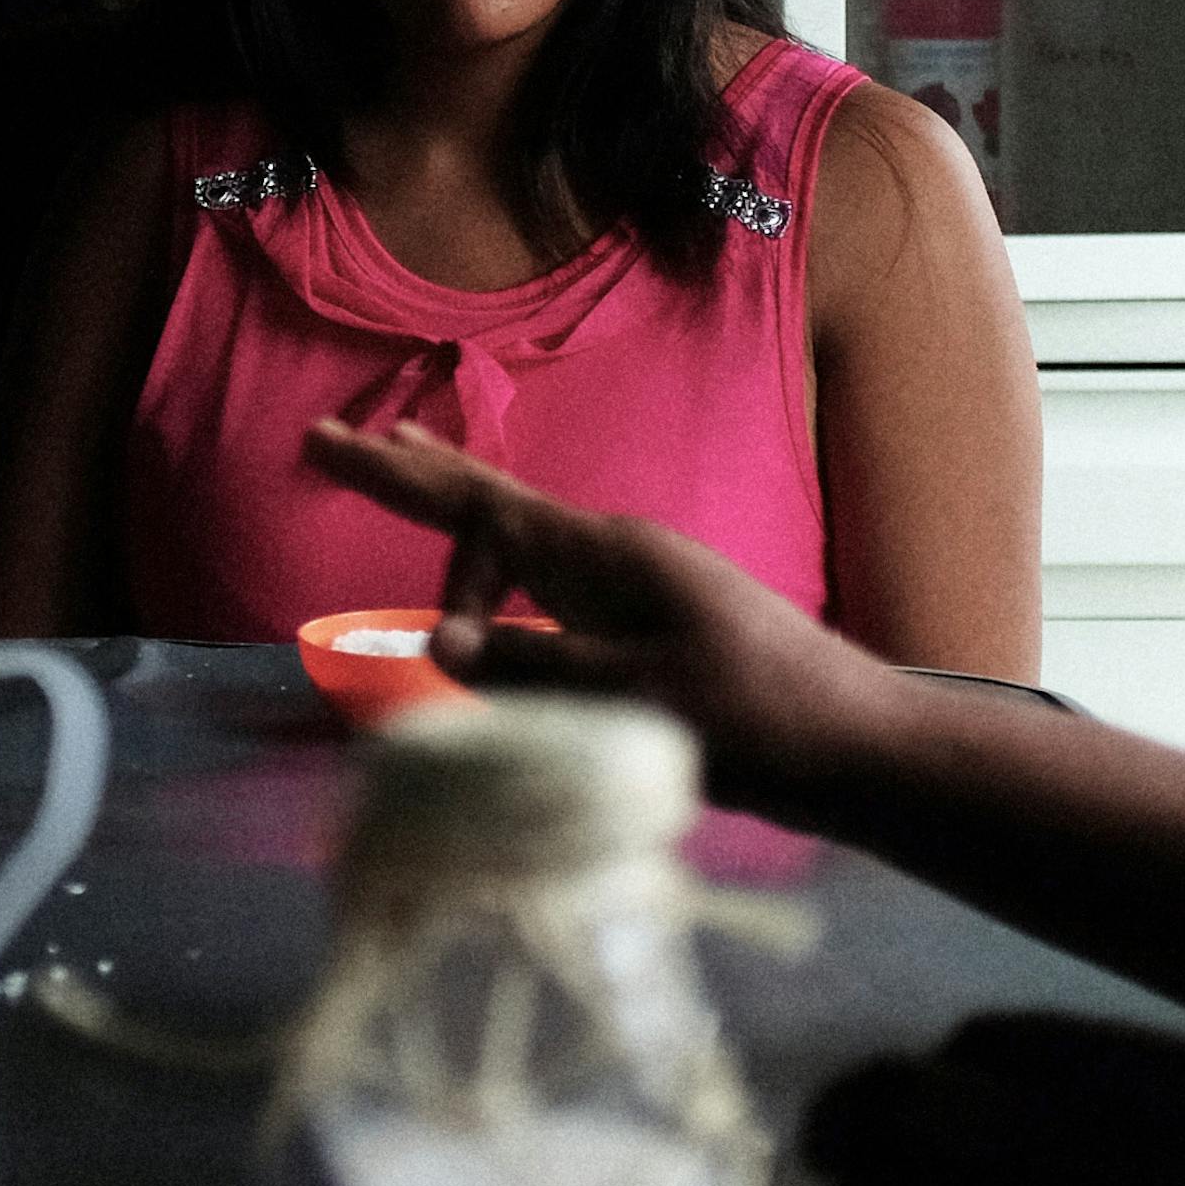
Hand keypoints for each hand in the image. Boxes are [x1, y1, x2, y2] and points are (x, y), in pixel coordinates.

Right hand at [296, 416, 912, 807]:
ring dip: (454, 523)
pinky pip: (547, 589)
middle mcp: (612, 555)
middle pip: (490, 505)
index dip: (395, 475)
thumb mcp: (637, 697)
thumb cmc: (758, 721)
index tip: (325, 442)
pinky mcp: (649, 627)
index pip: (476, 505)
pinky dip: (499, 578)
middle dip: (412, 475)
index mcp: (605, 556)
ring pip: (519, 546)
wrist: (859, 744)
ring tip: (405, 469)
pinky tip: (489, 597)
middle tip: (338, 441)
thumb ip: (538, 668)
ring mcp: (633, 587)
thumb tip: (444, 644)